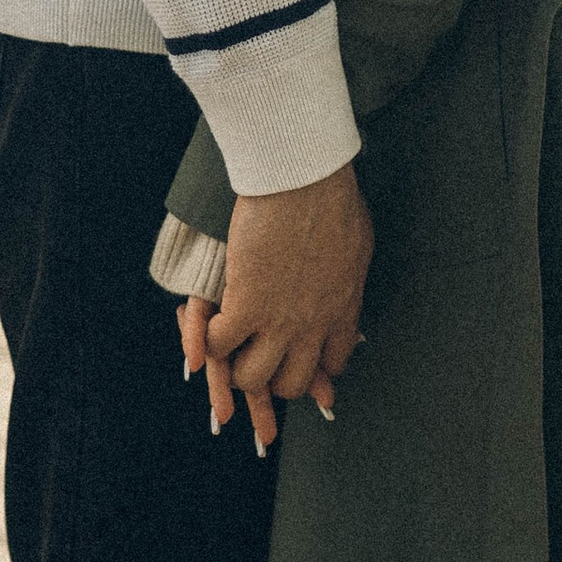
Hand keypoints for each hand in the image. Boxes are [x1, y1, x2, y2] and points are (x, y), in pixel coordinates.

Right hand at [181, 165, 371, 453]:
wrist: (305, 179)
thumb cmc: (332, 199)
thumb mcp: (356, 248)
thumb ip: (349, 280)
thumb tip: (346, 287)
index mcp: (342, 311)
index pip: (332, 363)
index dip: (313, 367)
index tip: (301, 358)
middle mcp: (313, 326)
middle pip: (291, 382)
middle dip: (272, 376)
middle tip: (257, 358)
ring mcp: (279, 321)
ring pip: (252, 377)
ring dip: (236, 367)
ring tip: (228, 349)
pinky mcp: (246, 305)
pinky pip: (220, 346)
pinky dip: (207, 341)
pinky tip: (205, 324)